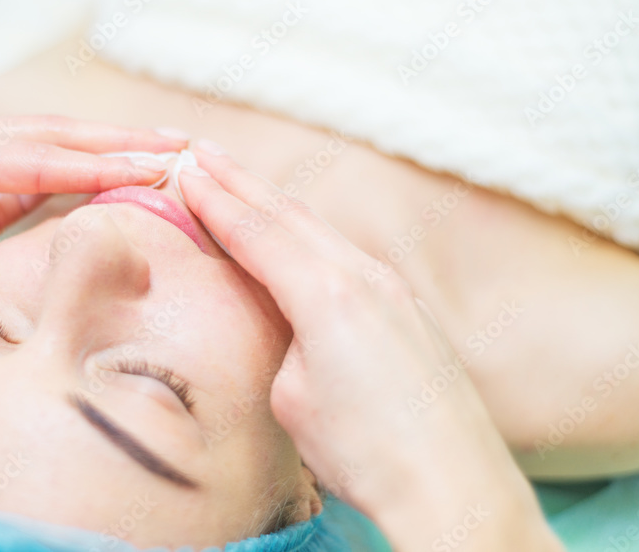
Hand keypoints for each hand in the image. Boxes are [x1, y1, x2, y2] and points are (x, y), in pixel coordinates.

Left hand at [0, 115, 185, 316]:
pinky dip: (62, 146)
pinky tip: (97, 150)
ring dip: (95, 138)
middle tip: (177, 142)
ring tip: (154, 141)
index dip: (104, 166)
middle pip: (48, 133)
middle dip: (116, 139)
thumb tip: (44, 194)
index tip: (158, 167)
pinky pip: (14, 141)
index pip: (42, 161)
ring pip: (36, 131)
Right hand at [178, 143, 562, 550]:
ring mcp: (395, 289)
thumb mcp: (292, 397)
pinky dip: (310, 233)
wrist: (455, 486)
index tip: (183, 171)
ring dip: (276, 203)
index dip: (214, 201)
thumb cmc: (368, 454)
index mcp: (326, 295)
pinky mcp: (411, 310)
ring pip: (321, 230)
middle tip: (202, 152)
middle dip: (241, 181)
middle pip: (289, 215)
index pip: (255, 233)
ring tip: (242, 183)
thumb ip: (282, 340)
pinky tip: (298, 235)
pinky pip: (348, 253)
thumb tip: (287, 323)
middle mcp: (365, 277)